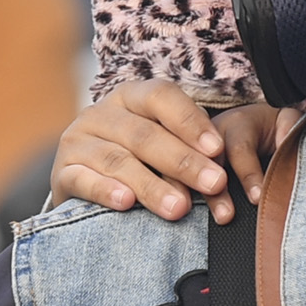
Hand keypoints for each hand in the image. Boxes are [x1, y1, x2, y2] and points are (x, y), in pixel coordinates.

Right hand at [51, 83, 276, 223]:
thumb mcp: (163, 143)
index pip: (162, 97)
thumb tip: (244, 156)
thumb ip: (194, 145)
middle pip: (144, 133)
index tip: (219, 150)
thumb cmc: (137, 163)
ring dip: (150, 185)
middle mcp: (102, 113)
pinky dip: (105, 190)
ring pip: (118, 159)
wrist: (80, 185)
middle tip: (214, 185)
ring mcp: (78, 141)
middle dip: (182, 161)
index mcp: (132, 97)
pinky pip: (83, 179)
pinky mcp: (62, 172)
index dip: (191, 121)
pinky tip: (126, 203)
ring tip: (179, 208)